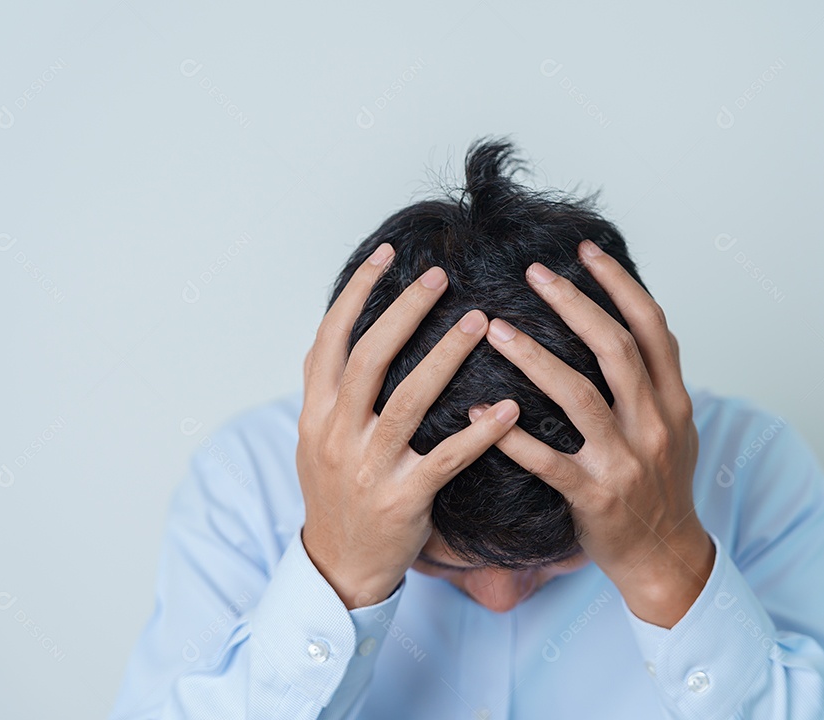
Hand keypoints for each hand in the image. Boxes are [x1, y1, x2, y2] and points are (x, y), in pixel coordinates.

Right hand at [298, 243, 520, 609]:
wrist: (339, 566)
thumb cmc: (337, 495)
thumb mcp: (317, 439)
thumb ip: (330, 390)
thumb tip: (343, 333)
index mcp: (315, 413)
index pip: (330, 339)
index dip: (356, 293)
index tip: (388, 255)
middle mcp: (336, 434)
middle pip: (370, 358)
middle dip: (405, 312)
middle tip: (440, 277)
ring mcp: (369, 467)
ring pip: (407, 401)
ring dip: (445, 357)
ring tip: (480, 321)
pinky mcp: (403, 498)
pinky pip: (446, 459)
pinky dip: (478, 433)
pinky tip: (508, 409)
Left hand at [468, 239, 713, 627]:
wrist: (667, 559)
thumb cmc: (663, 489)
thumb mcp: (675, 428)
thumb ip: (654, 380)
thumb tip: (629, 323)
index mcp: (674, 401)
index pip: (652, 327)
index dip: (620, 284)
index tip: (586, 251)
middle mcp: (654, 425)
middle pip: (614, 349)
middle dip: (574, 303)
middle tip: (533, 272)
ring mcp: (625, 462)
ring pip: (578, 396)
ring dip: (534, 357)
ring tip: (494, 328)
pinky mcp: (594, 498)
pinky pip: (546, 460)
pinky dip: (509, 436)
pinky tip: (475, 412)